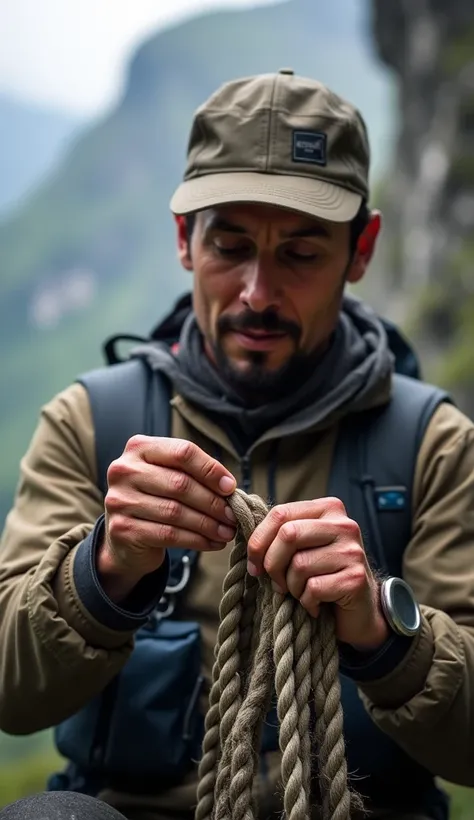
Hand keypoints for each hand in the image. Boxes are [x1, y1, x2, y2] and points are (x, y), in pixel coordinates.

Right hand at [98, 436, 236, 600]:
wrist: (125, 535)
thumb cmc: (155, 498)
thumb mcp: (168, 476)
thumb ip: (193, 474)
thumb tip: (229, 487)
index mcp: (139, 448)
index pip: (182, 452)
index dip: (210, 470)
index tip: (230, 487)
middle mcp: (124, 470)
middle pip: (180, 484)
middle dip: (213, 502)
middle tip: (233, 515)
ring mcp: (120, 500)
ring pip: (176, 512)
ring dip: (208, 524)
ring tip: (227, 531)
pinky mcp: (123, 529)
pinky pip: (168, 535)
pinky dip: (196, 540)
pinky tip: (212, 542)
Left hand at [246, 497, 388, 649]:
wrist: (360, 609)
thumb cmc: (323, 575)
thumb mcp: (303, 547)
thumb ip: (281, 535)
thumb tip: (244, 535)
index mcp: (328, 509)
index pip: (281, 513)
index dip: (259, 541)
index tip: (253, 564)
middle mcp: (344, 525)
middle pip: (289, 534)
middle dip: (272, 564)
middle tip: (276, 583)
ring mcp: (352, 551)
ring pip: (299, 565)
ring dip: (292, 587)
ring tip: (301, 593)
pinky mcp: (355, 578)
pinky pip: (313, 589)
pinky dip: (307, 602)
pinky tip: (316, 604)